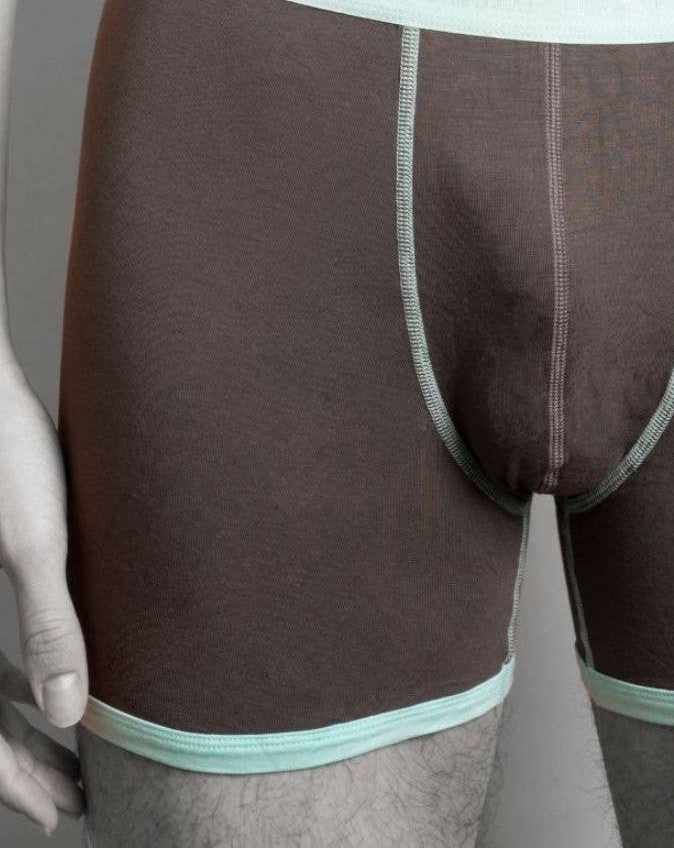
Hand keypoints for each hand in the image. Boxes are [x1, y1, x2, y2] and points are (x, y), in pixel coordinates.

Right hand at [0, 362, 85, 833]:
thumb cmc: (6, 456)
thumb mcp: (33, 543)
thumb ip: (49, 628)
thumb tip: (69, 712)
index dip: (15, 784)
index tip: (63, 812)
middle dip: (20, 769)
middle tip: (72, 797)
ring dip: (14, 731)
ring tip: (67, 756)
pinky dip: (3, 685)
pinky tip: (37, 692)